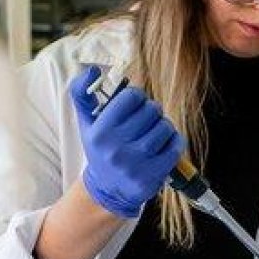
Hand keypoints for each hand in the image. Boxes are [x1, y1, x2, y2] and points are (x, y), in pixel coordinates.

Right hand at [68, 65, 185, 217]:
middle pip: (151, 110)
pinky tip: (165, 144)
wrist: (108, 189)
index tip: (135, 104)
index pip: (131, 97)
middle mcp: (116, 148)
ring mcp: (136, 163)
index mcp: (100, 132)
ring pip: (165, 127)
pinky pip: (176, 146)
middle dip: (152, 111)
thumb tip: (91, 70)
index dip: (137, 97)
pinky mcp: (153, 174)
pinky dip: (174, 141)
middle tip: (147, 119)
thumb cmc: (102, 149)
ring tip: (155, 132)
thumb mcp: (87, 124)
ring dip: (164, 126)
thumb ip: (82, 95)